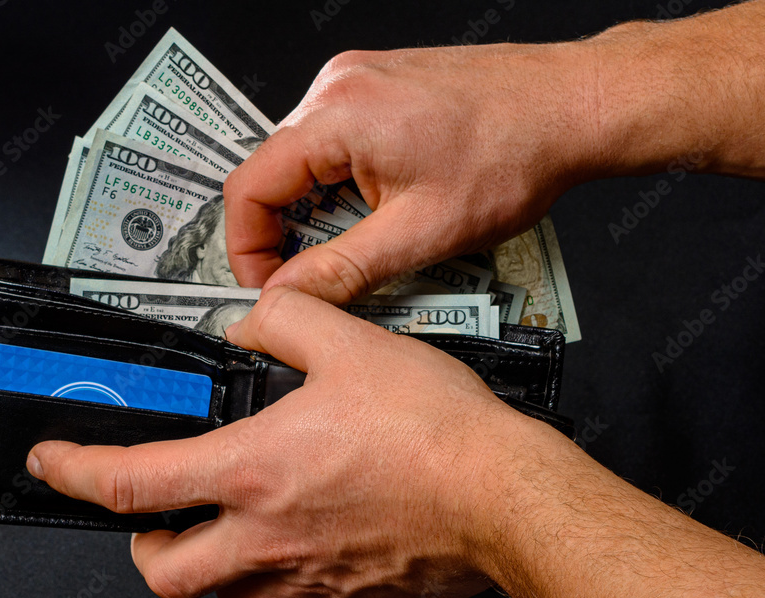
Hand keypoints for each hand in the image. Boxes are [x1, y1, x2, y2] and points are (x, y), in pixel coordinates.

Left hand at [26, 287, 568, 597]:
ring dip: (214, 561)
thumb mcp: (350, 343)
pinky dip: (287, 565)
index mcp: (255, 471)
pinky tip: (316, 526)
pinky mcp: (353, 593)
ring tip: (230, 522)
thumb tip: (260, 318)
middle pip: (166, 573)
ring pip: (231, 593)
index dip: (78, 473)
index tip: (55, 463)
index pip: (134, 484)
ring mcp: (311, 575)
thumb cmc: (435, 431)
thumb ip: (288, 319)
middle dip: (144, 546)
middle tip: (154, 515)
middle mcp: (270, 535)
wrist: (507, 498)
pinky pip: (300, 592)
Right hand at [223, 42, 600, 302]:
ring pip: (302, 160)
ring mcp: (357, 80)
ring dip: (318, 210)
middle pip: (272, 173)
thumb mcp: (420, 233)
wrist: (571, 105)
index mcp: (334, 116)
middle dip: (286, 233)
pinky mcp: (378, 84)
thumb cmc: (513, 154)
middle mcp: (336, 86)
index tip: (269, 288)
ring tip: (362, 242)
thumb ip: (341, 269)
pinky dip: (342, 184)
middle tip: (318, 276)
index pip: (247, 188)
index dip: (247, 250)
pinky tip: (381, 208)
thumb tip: (287, 296)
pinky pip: (333, 142)